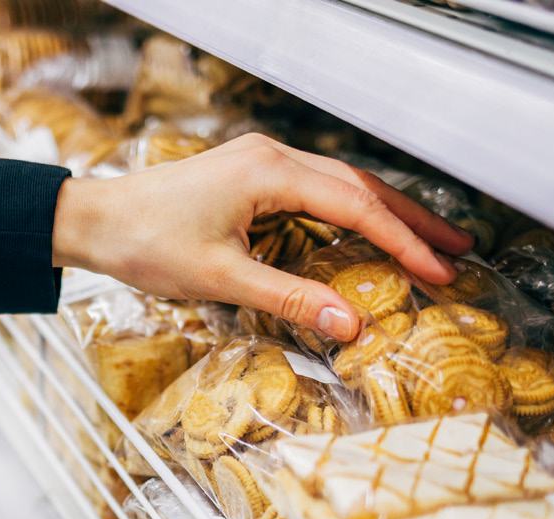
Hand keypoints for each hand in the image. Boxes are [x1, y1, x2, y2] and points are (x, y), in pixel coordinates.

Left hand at [51, 133, 472, 341]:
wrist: (95, 219)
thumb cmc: (146, 243)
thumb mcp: (221, 279)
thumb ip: (290, 299)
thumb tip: (350, 325)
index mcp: (271, 173)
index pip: (357, 207)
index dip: (402, 242)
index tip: (439, 271)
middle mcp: (273, 157)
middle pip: (361, 187)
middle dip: (412, 220)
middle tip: (458, 249)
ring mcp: (262, 162)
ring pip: (341, 185)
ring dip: (386, 214)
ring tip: (428, 241)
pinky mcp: (250, 174)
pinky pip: (317, 190)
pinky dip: (351, 212)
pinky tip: (367, 231)